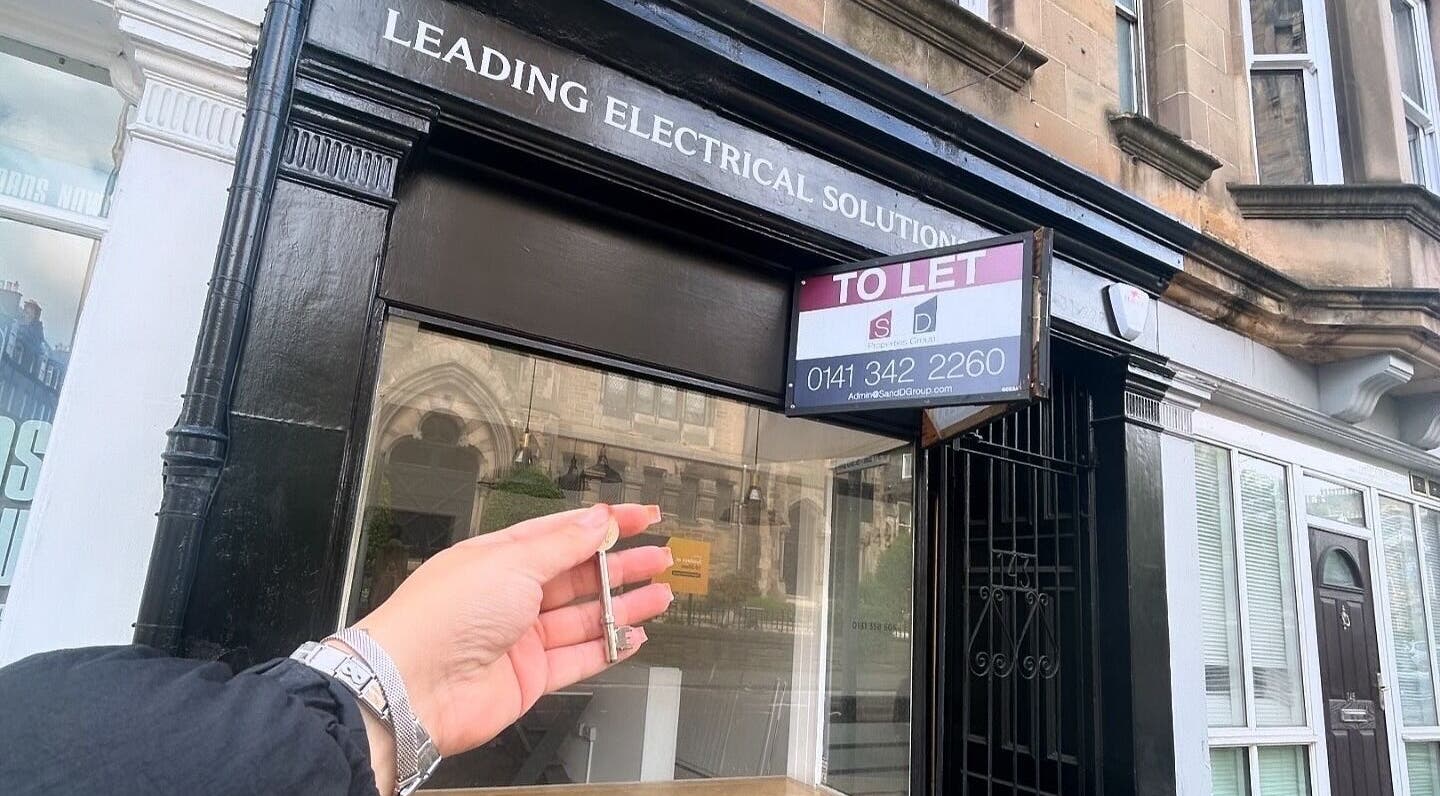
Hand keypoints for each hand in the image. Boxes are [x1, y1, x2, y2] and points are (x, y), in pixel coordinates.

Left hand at [352, 503, 673, 758]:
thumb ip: (562, 544)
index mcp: (501, 557)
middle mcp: (511, 595)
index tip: (641, 517)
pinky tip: (632, 636)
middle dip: (622, 565)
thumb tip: (596, 520)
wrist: (413, 686)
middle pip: (580, 575)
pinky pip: (579, 657)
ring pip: (586, 617)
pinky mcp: (529, 675)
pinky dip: (609, 647)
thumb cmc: (440, 616)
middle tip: (659, 557)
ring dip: (624, 605)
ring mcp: (521, 637)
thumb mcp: (511, 561)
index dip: (605, 524)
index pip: (564, 532)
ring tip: (659, 595)